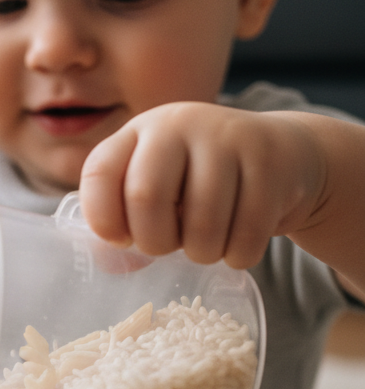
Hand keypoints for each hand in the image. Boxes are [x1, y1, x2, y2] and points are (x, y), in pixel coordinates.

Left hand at [79, 102, 325, 268]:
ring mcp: (228, 138)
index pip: (100, 173)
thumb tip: (110, 264)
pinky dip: (238, 255)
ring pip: (202, 222)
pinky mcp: (271, 162)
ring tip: (204, 248)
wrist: (287, 154)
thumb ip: (127, 217)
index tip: (121, 239)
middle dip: (154, 241)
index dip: (103, 218)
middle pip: (146, 197)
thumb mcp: (162, 185)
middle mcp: (180, 124)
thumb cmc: (205, 183)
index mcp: (141, 130)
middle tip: (167, 248)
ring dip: (201, 253)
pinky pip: (247, 232)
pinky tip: (236, 248)